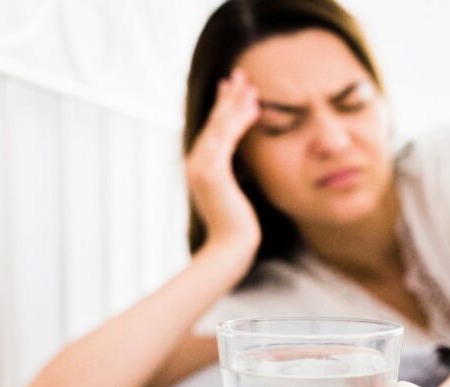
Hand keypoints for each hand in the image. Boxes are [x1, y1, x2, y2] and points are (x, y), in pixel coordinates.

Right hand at [184, 68, 261, 254]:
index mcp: (199, 167)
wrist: (229, 248)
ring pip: (220, 125)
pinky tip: (253, 107)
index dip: (222, 107)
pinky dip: (240, 121)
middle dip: (228, 97)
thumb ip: (229, 182)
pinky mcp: (213, 172)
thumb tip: (236, 176)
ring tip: (249, 83)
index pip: (212, 130)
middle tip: (240, 74)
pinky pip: (228, 138)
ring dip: (235, 102)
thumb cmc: (234, 228)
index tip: (232, 88)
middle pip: (213, 121)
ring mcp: (201, 166)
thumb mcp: (231, 198)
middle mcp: (196, 162)